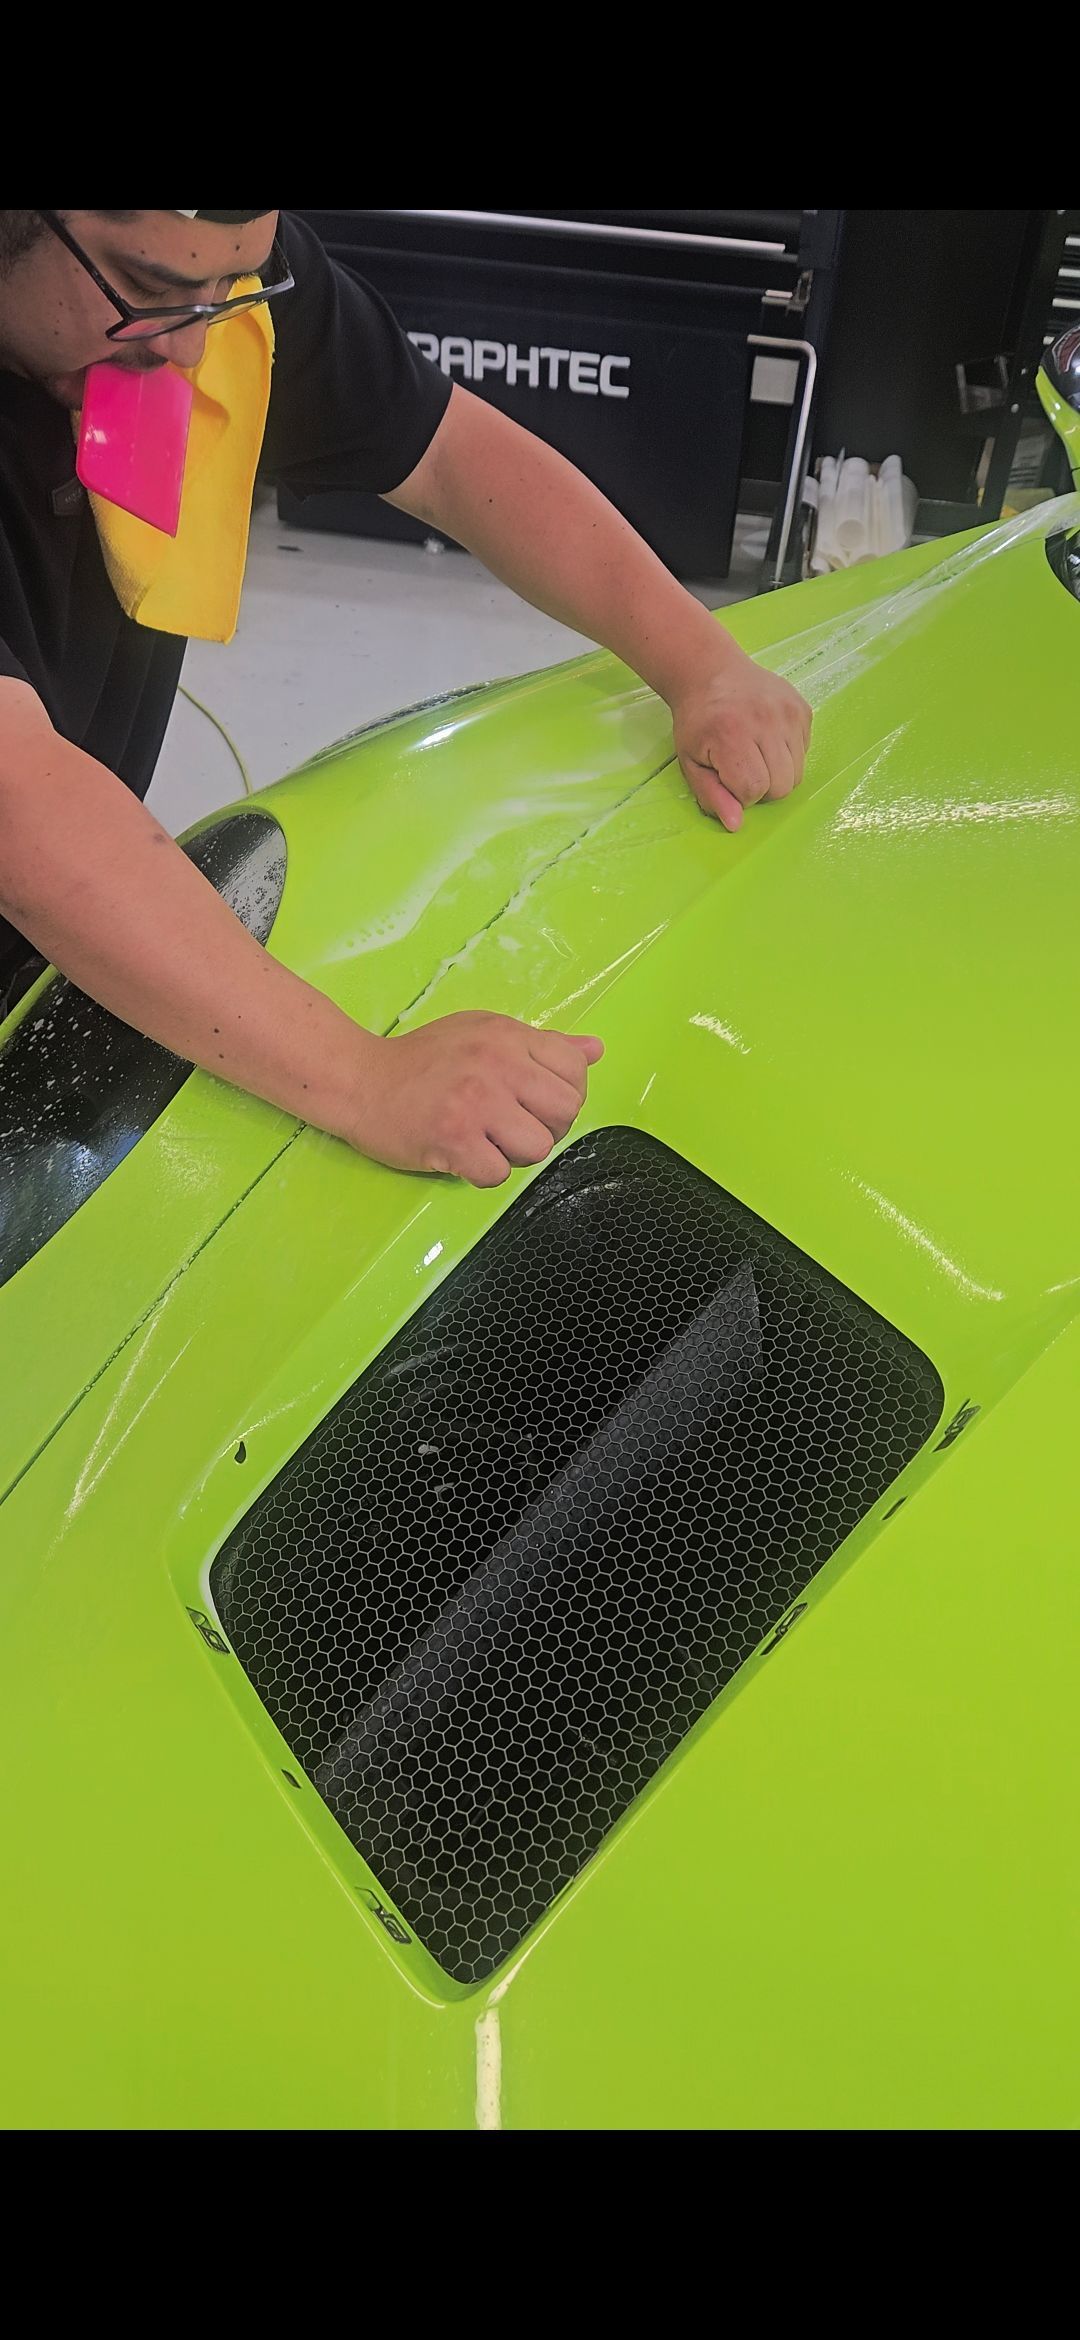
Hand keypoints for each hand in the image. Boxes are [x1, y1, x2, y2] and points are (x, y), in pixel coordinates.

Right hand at [342, 1012, 603, 1186]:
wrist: (359, 1079)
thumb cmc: (424, 1058)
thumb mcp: (485, 1034)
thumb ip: (542, 1045)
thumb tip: (595, 1050)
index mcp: (509, 1037)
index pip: (575, 1071)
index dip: (564, 1095)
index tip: (535, 1102)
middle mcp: (498, 1065)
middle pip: (565, 1113)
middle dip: (547, 1129)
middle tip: (513, 1128)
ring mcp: (476, 1103)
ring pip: (537, 1149)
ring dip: (515, 1155)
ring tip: (486, 1141)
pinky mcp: (453, 1139)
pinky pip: (498, 1175)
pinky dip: (483, 1173)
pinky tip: (463, 1155)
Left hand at [669, 644, 811, 831]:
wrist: (711, 673)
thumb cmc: (698, 722)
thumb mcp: (691, 762)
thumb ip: (712, 795)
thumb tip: (736, 824)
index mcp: (732, 734)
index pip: (754, 789)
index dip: (741, 794)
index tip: (728, 778)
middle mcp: (765, 720)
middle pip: (782, 785)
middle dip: (763, 788)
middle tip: (742, 768)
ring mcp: (788, 712)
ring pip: (797, 773)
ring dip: (777, 774)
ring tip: (756, 755)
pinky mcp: (803, 708)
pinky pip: (804, 752)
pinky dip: (788, 755)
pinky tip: (768, 739)